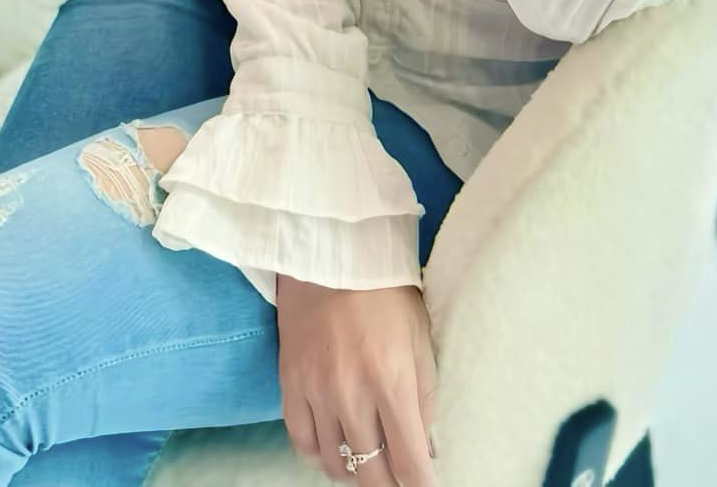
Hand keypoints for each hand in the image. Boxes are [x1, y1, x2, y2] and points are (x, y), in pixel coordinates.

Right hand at [275, 275, 438, 484]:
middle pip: (370, 473)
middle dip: (388, 484)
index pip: (410, 462)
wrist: (330, 253)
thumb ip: (426, 396)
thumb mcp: (420, 338)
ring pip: (334, 464)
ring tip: (366, 461)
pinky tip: (333, 448)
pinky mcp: (289, 383)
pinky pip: (301, 442)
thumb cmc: (385, 293)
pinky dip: (319, 454)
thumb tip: (427, 448)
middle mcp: (352, 394)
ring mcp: (316, 391)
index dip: (420, 486)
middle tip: (396, 477)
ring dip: (354, 470)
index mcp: (392, 381)